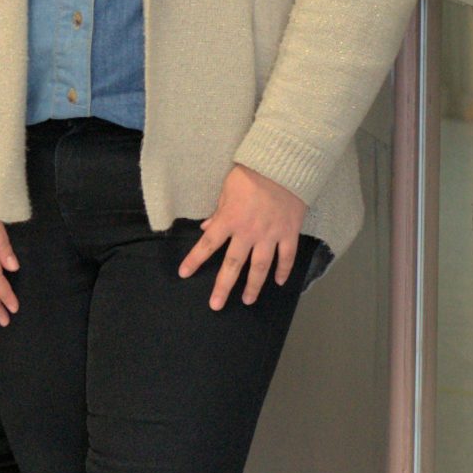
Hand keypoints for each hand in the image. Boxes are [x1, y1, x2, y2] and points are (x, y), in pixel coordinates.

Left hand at [178, 163, 305, 309]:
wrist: (283, 167)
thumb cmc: (251, 176)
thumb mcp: (226, 192)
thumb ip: (218, 213)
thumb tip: (206, 229)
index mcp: (229, 221)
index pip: (207, 245)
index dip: (194, 260)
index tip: (184, 274)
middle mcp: (248, 232)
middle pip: (233, 265)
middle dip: (223, 286)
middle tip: (216, 304)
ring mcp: (270, 235)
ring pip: (260, 267)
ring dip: (254, 286)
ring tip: (248, 300)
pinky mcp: (289, 233)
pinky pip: (287, 256)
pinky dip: (284, 270)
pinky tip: (279, 282)